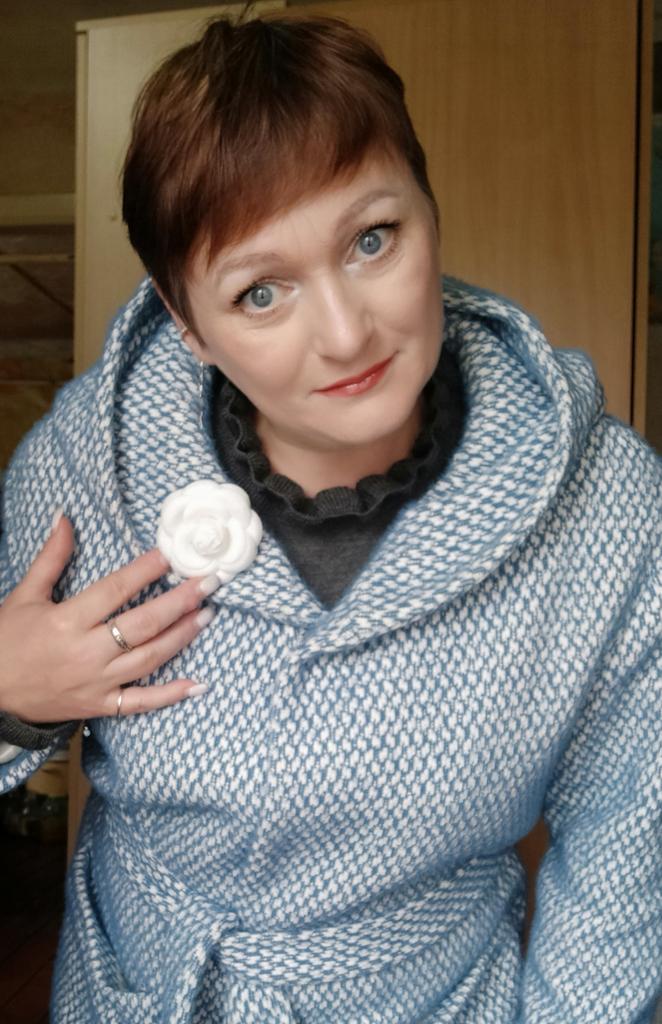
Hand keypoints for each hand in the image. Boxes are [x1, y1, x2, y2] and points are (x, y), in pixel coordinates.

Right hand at [0, 512, 217, 722]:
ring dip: (182, 636)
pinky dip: (170, 695)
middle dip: (179, 602)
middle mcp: (85, 652)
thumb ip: (51, 557)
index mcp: (66, 620)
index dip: (144, 571)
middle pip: (142, 624)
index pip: (114, 590)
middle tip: (208, 583)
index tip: (170, 555)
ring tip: (207, 614)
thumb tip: (65, 517)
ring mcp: (96, 682)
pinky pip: (140, 703)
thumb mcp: (24, 594)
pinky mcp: (100, 705)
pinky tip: (198, 684)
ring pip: (149, 658)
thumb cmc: (6, 640)